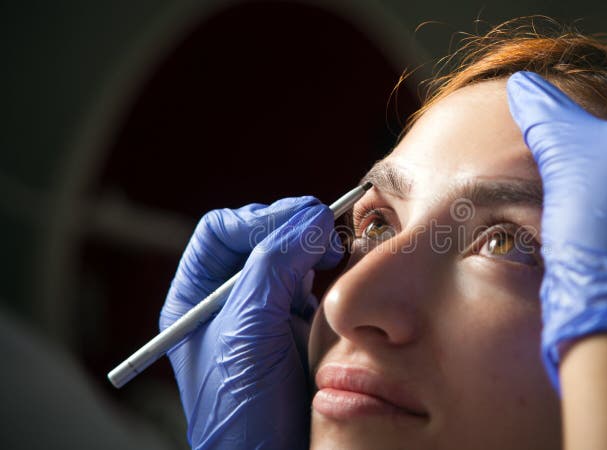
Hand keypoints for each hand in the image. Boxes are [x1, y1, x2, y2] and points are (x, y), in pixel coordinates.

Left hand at [159, 197, 342, 448]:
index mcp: (196, 297)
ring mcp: (265, 313)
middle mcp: (229, 300)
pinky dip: (331, 273)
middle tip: (326, 234)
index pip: (222, 231)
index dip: (260, 220)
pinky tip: (342, 276)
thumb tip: (312, 217)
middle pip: (260, 238)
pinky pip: (314, 283)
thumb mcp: (249, 330)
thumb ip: (275, 265)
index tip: (298, 225)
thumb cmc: (243, 409)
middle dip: (293, 230)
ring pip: (291, 257)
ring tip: (337, 252)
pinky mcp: (297, 327)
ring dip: (315, 248)